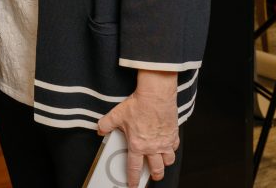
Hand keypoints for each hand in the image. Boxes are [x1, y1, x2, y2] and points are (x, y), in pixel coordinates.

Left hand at [97, 71, 179, 185]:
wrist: (156, 96)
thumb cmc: (138, 105)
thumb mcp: (116, 115)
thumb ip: (106, 124)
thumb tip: (100, 129)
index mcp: (137, 145)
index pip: (134, 167)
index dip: (133, 179)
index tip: (133, 184)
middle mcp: (152, 147)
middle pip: (156, 169)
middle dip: (154, 176)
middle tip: (153, 176)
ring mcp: (165, 142)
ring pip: (168, 161)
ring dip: (164, 164)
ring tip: (161, 164)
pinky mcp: (173, 135)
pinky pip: (174, 147)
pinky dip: (172, 150)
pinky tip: (169, 147)